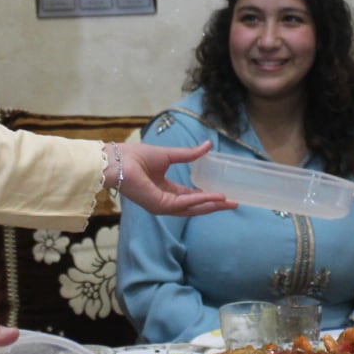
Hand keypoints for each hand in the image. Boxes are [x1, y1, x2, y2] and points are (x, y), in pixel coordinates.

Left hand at [113, 141, 235, 216]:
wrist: (119, 160)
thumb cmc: (137, 156)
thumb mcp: (170, 155)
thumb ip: (189, 154)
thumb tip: (208, 145)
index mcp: (165, 190)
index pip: (190, 196)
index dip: (208, 196)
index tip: (225, 195)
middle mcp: (165, 201)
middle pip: (195, 206)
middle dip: (215, 205)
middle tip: (235, 204)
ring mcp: (162, 206)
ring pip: (192, 208)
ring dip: (211, 205)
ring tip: (228, 202)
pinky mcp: (159, 206)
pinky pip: (184, 204)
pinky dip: (200, 200)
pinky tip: (213, 196)